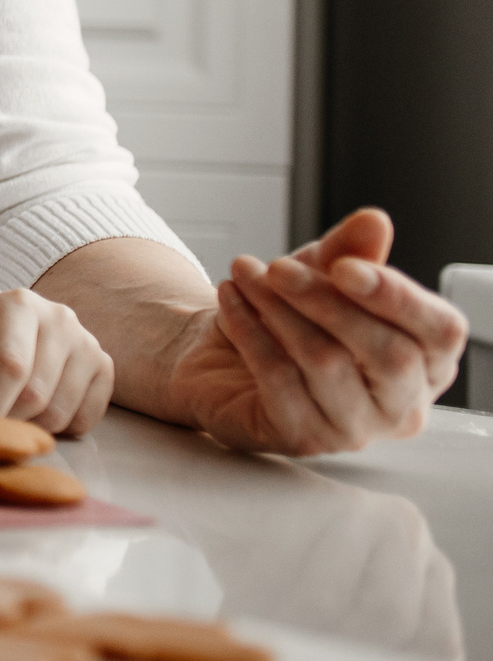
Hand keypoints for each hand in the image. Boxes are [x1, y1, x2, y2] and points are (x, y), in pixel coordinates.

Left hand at [0, 288, 114, 435]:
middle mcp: (60, 319)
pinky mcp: (104, 367)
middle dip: (7, 418)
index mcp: (18, 306)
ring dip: (31, 426)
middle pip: (36, 393)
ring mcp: (88, 343)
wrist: (9, 332)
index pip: (11, 365)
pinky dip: (60, 428)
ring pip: (60, 412)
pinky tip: (40, 410)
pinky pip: (85, 419)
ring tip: (12, 410)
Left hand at [167, 208, 468, 453]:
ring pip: (328, 363)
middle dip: (327, 301)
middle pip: (389, 353)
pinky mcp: (304, 438)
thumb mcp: (319, 273)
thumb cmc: (288, 317)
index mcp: (427, 360)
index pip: (441, 331)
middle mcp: (402, 403)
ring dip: (277, 309)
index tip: (344, 266)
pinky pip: (279, 380)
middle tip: (277, 267)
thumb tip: (374, 222)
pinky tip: (230, 301)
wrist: (219, 356)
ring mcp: (356, 428)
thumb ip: (349, 251)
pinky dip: (249, 332)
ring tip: (244, 274)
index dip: (398, 297)